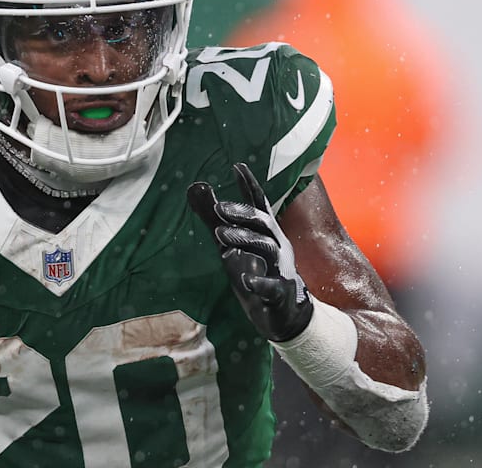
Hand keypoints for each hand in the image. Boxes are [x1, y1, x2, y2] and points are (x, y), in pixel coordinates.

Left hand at [187, 163, 312, 341]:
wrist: (286, 315)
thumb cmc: (259, 273)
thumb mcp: (233, 245)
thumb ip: (214, 219)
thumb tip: (195, 188)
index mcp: (267, 233)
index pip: (259, 205)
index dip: (249, 185)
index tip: (237, 166)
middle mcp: (277, 246)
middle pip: (263, 223)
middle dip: (242, 213)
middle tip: (219, 207)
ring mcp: (281, 270)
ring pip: (267, 248)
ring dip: (244, 239)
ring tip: (220, 235)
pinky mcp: (280, 294)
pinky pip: (272, 287)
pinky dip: (260, 283)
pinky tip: (246, 281)